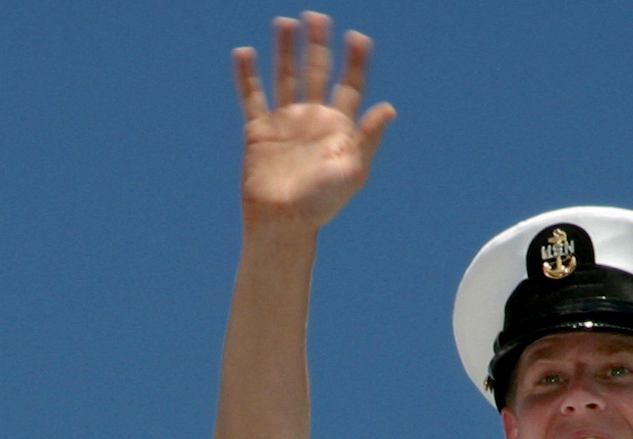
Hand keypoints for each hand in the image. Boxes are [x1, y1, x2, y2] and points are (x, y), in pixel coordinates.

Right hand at [233, 14, 394, 229]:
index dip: (355, 61)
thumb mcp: (353, 171)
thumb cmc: (321, 204)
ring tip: (285, 22)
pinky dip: (247, 75)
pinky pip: (251, 97)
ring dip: (285, 50)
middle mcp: (312, 119)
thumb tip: (388, 107)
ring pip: (285, 77)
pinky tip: (244, 52)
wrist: (282, 223)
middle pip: (316, 71)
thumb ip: (368, 138)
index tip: (358, 37)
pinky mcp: (258, 131)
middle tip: (317, 16)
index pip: (349, 84)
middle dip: (318, 44)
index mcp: (338, 126)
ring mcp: (284, 122)